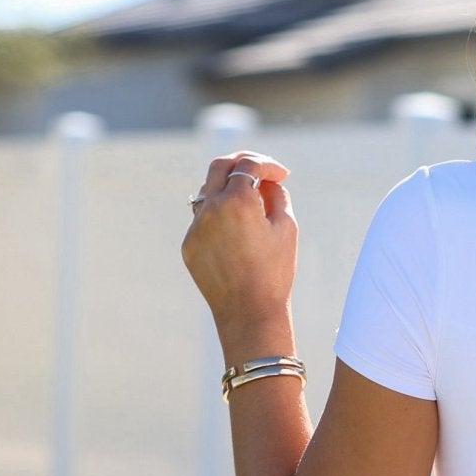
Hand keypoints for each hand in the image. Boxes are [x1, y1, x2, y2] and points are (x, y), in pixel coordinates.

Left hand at [182, 151, 296, 329]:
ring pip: (207, 191)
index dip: (268, 164)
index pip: (249, 164)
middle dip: (242, 163)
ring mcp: (196, 227)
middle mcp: (211, 209)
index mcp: (238, 202)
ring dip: (228, 188)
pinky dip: (219, 215)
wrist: (249, 313)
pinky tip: (237, 232)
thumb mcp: (286, 228)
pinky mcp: (189, 244)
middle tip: (259, 170)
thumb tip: (266, 183)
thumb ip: (276, 195)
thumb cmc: (274, 272)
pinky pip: (202, 219)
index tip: (281, 174)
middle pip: (219, 166)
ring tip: (250, 204)